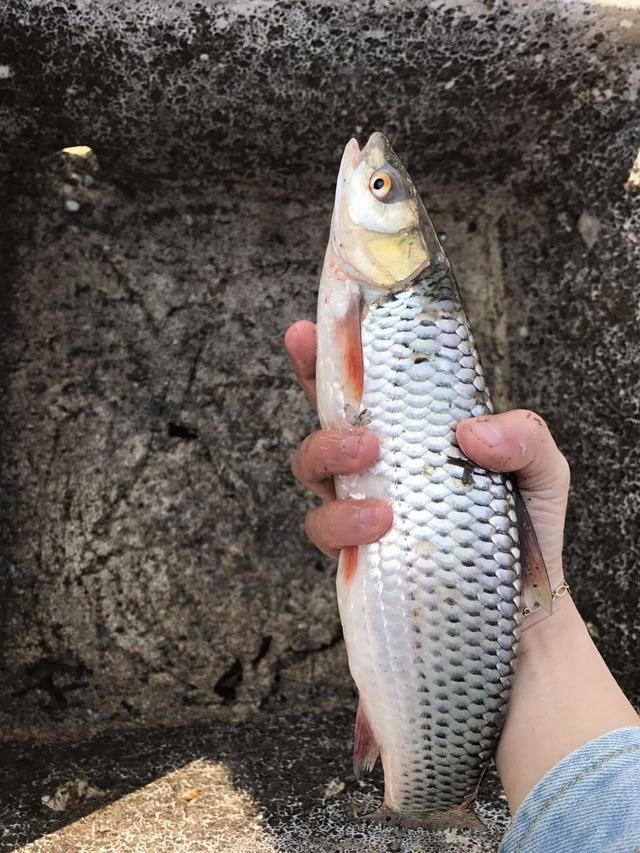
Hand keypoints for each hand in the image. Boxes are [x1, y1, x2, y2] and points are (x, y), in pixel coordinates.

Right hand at [285, 319, 569, 593]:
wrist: (522, 608)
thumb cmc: (525, 529)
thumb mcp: (542, 471)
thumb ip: (525, 438)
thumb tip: (470, 433)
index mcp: (413, 430)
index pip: (365, 382)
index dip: (328, 353)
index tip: (307, 329)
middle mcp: (379, 462)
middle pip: (321, 415)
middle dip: (317, 398)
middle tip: (366, 434)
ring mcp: (361, 503)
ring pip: (311, 470)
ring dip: (330, 463)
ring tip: (378, 487)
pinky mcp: (356, 551)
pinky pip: (324, 529)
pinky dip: (343, 524)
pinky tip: (380, 528)